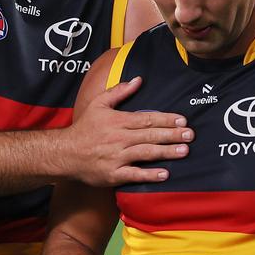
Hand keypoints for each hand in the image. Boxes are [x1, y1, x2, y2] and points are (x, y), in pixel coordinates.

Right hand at [66, 77, 191, 186]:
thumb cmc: (84, 128)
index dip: (166, 119)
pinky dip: (150, 175)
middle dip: (172, 135)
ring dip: (166, 152)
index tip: (182, 120)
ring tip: (184, 151)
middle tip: (190, 135)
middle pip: (150, 135)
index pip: (146, 119)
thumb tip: (138, 80)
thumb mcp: (98, 104)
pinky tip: (165, 174)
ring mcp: (116, 157)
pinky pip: (134, 174)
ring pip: (146, 153)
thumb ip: (119, 91)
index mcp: (117, 121)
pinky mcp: (113, 174)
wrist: (64, 153)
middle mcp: (119, 139)